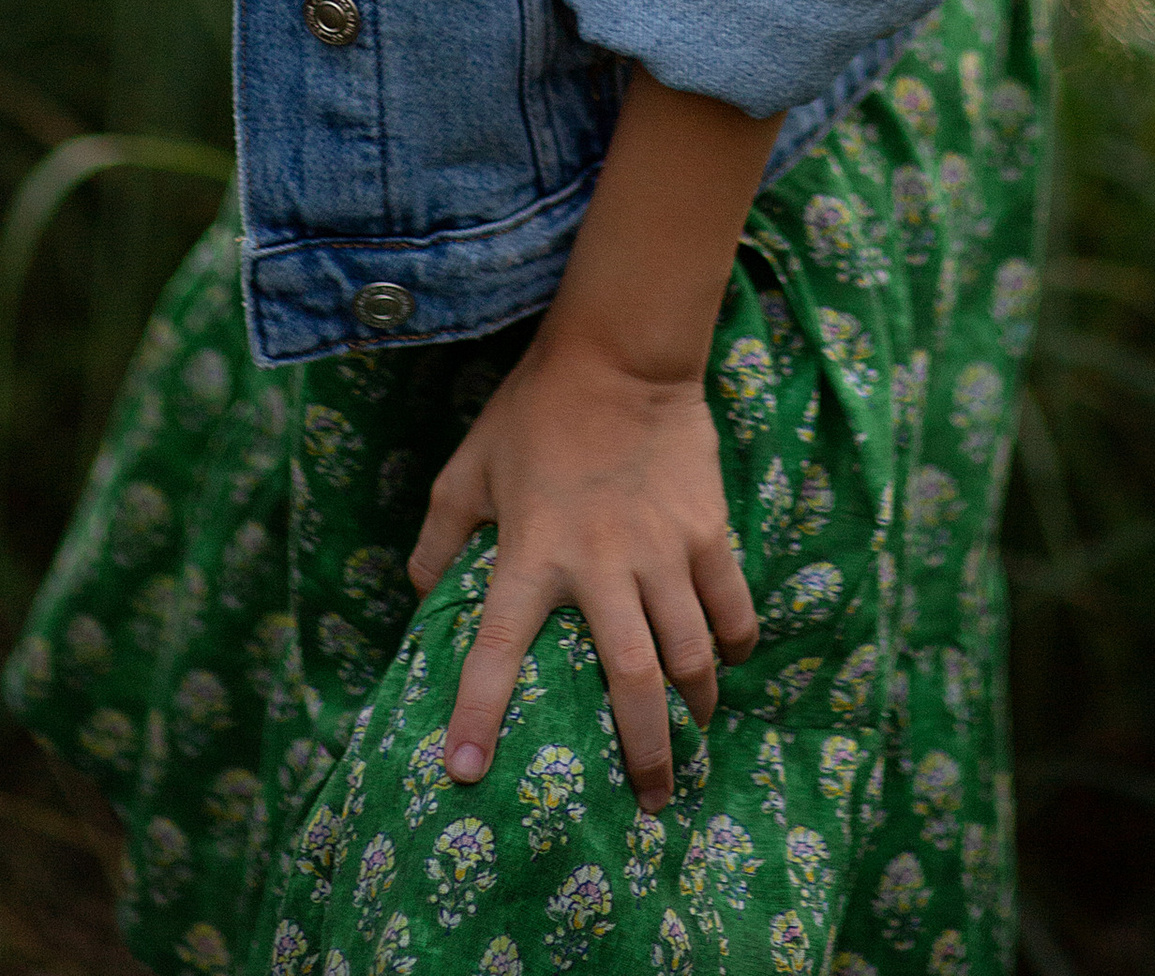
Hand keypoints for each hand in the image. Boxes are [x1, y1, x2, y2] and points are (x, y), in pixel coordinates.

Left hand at [406, 321, 758, 813]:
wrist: (620, 352)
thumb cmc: (535, 410)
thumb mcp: (469, 466)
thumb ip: (441, 535)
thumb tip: (419, 592)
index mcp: (532, 554)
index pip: (496, 649)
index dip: (476, 715)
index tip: (463, 775)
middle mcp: (600, 565)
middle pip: (631, 683)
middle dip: (643, 753)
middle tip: (646, 802)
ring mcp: (662, 549)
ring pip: (691, 655)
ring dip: (695, 708)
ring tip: (692, 738)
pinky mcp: (706, 528)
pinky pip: (732, 605)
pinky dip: (735, 643)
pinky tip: (729, 661)